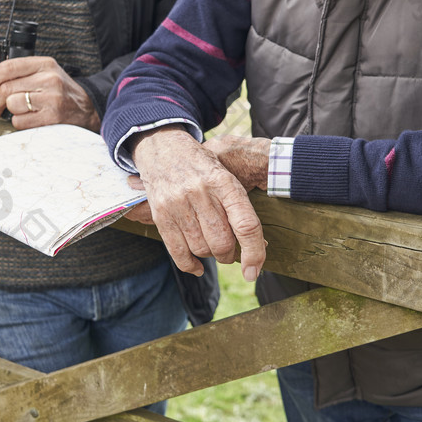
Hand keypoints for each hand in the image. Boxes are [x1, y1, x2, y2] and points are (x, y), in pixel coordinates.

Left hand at [0, 56, 100, 131]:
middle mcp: (49, 79)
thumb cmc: (63, 92)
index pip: (8, 67)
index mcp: (45, 64)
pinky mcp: (51, 117)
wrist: (88, 109)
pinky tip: (29, 120)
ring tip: (16, 113)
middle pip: (6, 88)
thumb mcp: (47, 73)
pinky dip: (19, 123)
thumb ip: (23, 72)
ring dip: (9, 112)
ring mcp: (51, 98)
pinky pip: (20, 121)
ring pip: (12, 105)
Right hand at [130, 126, 265, 282]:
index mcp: (225, 182)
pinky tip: (197, 266)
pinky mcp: (161, 214)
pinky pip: (178, 252)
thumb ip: (240, 209)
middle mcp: (201, 192)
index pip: (246, 225)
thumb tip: (260, 247)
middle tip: (228, 249)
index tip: (253, 272)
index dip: (254, 253)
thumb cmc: (203, 169)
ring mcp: (179, 204)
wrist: (164, 149)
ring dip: (210, 255)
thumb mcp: (226, 178)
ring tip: (210, 244)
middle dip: (229, 254)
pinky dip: (190, 265)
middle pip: (222, 243)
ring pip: (202, 249)